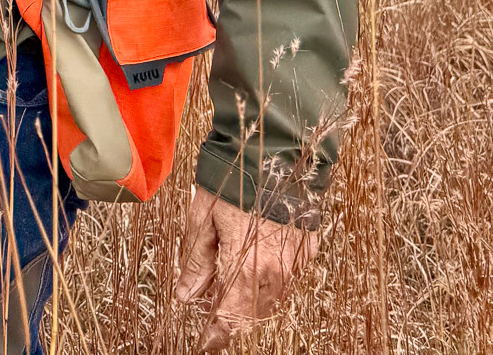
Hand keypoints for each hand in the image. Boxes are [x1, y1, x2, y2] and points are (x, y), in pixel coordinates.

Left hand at [172, 186, 318, 349]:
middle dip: (230, 315)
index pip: (230, 318)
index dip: (216, 334)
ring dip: (249, 301)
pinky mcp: (307, 251)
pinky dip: (268, 282)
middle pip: (251, 314)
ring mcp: (294, 263)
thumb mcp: (203, 219)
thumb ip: (197, 262)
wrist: (275, 156)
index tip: (205, 342)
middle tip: (210, 307)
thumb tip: (186, 295)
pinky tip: (252, 268)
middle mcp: (274, 273)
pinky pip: (286, 279)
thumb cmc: (233, 183)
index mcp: (244, 268)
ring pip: (270, 300)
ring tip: (227, 287)